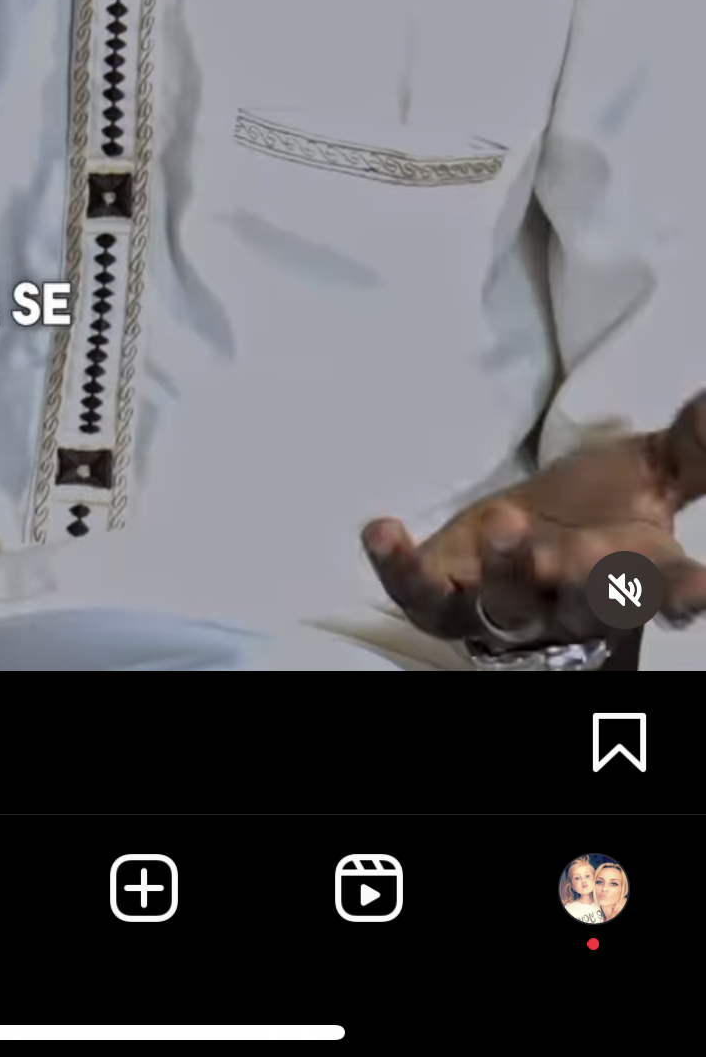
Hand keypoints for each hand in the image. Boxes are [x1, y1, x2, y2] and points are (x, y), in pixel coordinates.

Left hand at [361, 392, 705, 642]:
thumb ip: (691, 447)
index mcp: (633, 578)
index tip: (699, 586)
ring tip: (507, 522)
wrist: (525, 544)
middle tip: (590, 552)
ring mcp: (505, 609)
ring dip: (509, 570)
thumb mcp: (649, 472)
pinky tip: (382, 529)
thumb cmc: (599, 514)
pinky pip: (420, 595)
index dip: (682, 594)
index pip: (665, 593)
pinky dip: (400, 567)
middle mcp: (571, 604)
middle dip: (588, 582)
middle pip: (585, 604)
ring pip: (508, 604)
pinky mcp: (445, 601)